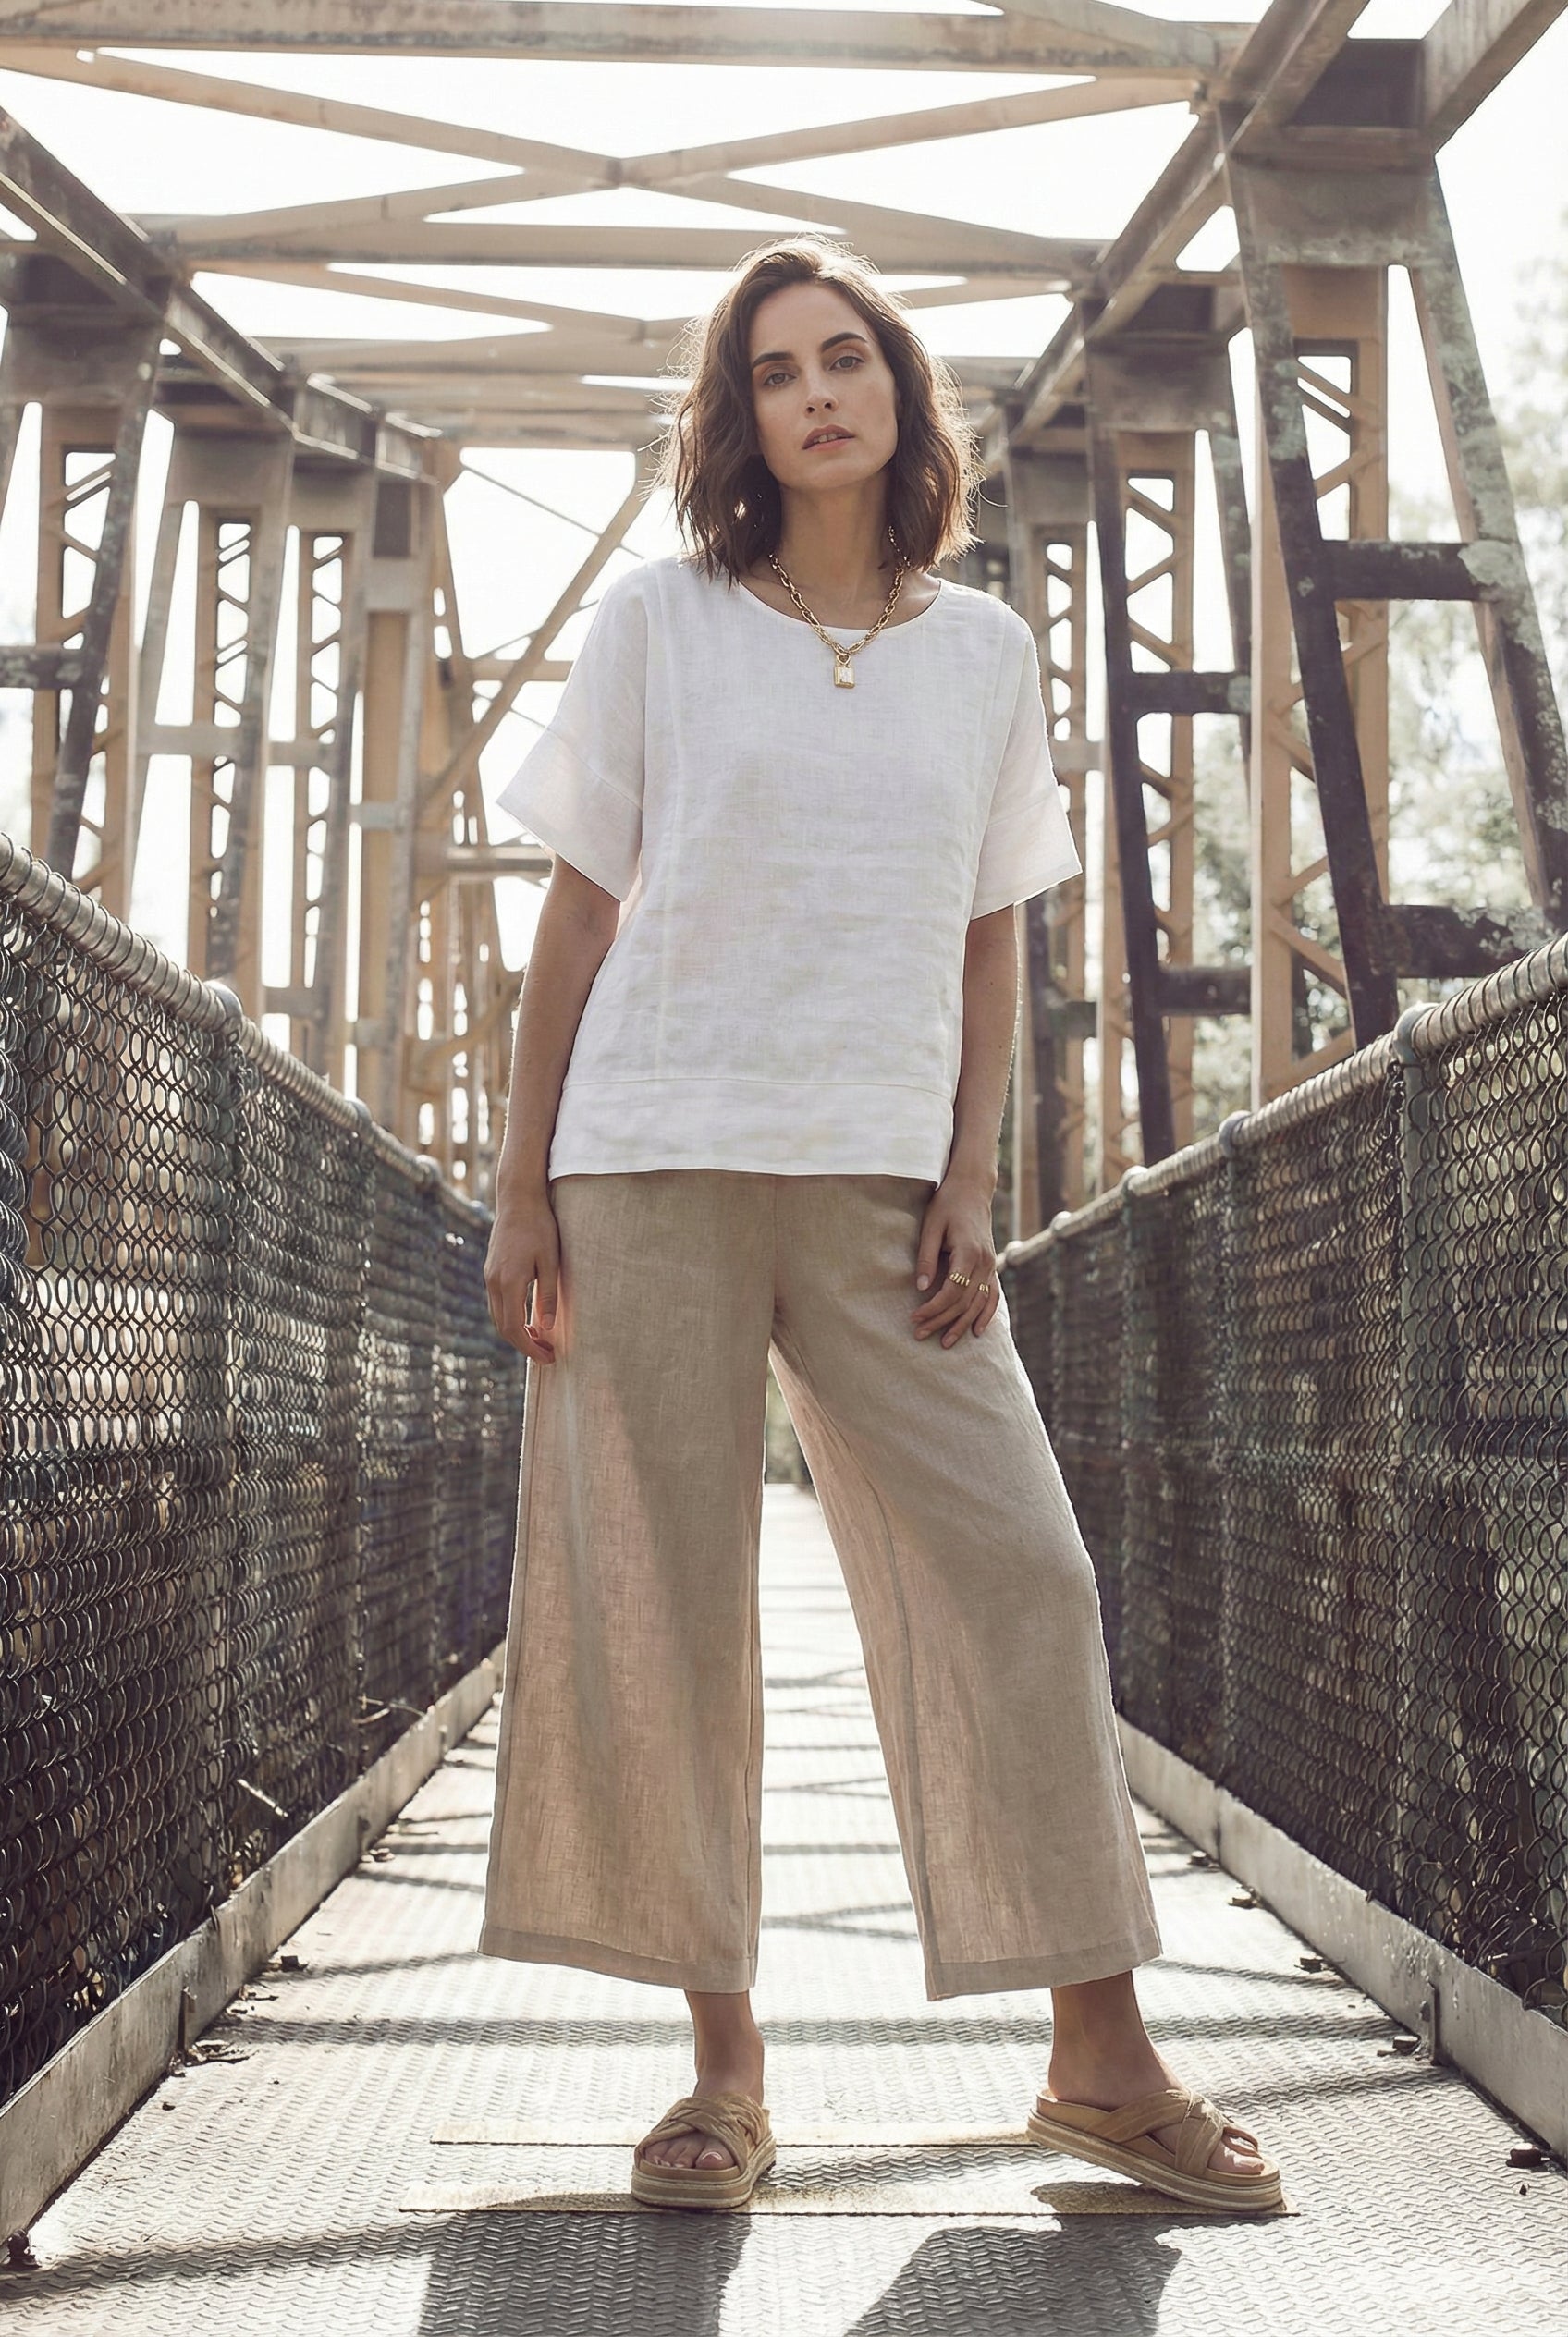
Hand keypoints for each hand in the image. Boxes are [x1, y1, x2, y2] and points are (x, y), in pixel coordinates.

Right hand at [485, 1186, 561, 1363]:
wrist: (518, 1199)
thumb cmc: (540, 1227)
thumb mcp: (551, 1261)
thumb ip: (548, 1296)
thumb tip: (546, 1329)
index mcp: (509, 1282)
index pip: (514, 1329)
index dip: (530, 1348)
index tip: (548, 1357)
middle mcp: (494, 1282)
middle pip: (503, 1327)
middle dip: (524, 1345)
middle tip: (547, 1354)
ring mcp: (489, 1276)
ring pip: (498, 1316)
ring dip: (517, 1332)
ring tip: (540, 1340)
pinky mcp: (491, 1271)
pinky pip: (498, 1303)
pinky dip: (511, 1317)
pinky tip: (528, 1319)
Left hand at [911, 1173, 1000, 1346]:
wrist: (972, 1189)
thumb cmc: (947, 1205)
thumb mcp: (931, 1227)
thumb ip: (926, 1257)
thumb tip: (920, 1287)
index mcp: (969, 1252)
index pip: (952, 1291)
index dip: (933, 1308)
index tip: (914, 1317)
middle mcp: (985, 1263)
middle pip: (964, 1302)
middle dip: (942, 1321)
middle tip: (920, 1334)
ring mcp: (992, 1266)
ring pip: (979, 1304)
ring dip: (962, 1324)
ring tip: (946, 1343)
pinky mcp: (992, 1266)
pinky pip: (994, 1296)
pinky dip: (986, 1315)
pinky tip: (977, 1331)